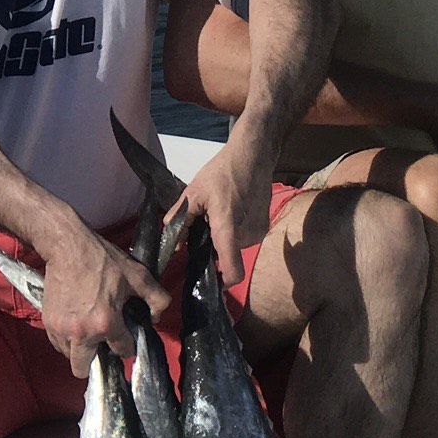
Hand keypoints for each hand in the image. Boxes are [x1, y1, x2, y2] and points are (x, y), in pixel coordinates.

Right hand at [33, 223, 168, 376]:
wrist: (67, 247)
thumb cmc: (103, 260)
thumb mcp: (138, 275)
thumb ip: (157, 298)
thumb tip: (156, 318)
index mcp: (106, 323)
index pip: (122, 351)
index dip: (127, 344)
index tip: (125, 336)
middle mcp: (82, 332)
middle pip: (84, 368)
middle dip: (96, 360)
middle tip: (102, 343)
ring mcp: (61, 329)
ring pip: (69, 356)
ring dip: (79, 350)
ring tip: (87, 332)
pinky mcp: (48, 323)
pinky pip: (57, 344)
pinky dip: (66, 340)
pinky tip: (75, 325)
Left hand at [168, 133, 273, 286]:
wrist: (253, 156)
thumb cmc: (222, 171)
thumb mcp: (194, 191)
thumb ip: (181, 219)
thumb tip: (174, 245)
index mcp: (227, 225)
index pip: (232, 267)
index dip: (222, 281)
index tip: (210, 282)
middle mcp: (247, 234)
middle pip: (227, 255)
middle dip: (214, 246)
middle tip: (206, 225)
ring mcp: (258, 231)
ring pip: (235, 247)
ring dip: (224, 238)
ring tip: (219, 214)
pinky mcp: (264, 228)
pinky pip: (243, 239)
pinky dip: (235, 232)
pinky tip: (232, 212)